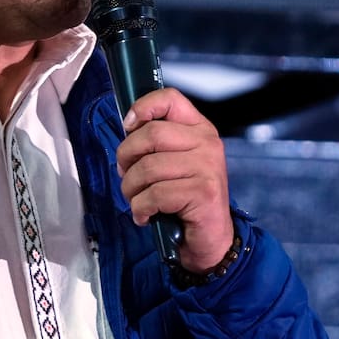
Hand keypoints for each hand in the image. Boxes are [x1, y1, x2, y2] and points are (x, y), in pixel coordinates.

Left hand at [116, 88, 234, 272]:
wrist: (211, 239)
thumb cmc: (186, 199)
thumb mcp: (174, 162)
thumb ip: (156, 143)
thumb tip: (127, 127)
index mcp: (199, 129)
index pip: (170, 99)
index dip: (142, 107)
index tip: (128, 126)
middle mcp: (207, 143)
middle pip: (150, 134)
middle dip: (126, 158)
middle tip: (127, 176)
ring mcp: (207, 167)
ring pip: (148, 167)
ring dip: (131, 189)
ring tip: (137, 200)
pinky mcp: (203, 192)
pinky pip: (154, 194)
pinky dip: (140, 208)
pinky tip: (146, 215)